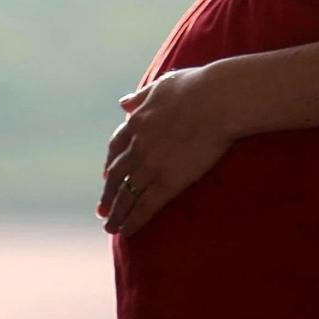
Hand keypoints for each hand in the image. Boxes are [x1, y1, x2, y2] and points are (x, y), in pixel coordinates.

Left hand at [98, 67, 233, 235]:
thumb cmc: (196, 87)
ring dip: (116, 213)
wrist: (216, 100)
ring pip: (126, 195)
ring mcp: (150, 166)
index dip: (110, 164)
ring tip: (110, 227)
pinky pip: (144, 206)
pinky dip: (133, 220)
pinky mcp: (168, 182)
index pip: (116, 148)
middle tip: (102, 210)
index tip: (105, 177)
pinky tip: (126, 232)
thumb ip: (141, 97)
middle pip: (115, 176)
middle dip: (107, 194)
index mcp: (136, 122)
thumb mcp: (162, 86)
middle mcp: (138, 146)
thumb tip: (122, 103)